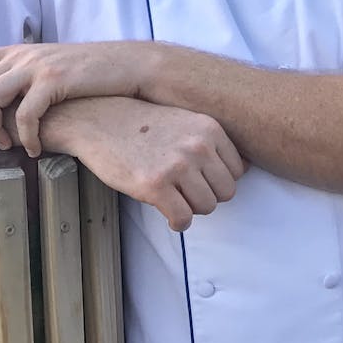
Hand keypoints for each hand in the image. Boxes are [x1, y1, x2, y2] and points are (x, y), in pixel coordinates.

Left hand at [0, 41, 151, 156]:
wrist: (129, 64)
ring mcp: (38, 67)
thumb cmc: (90, 75)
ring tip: (2, 147)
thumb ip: (24, 77)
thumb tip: (0, 103)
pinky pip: (26, 114)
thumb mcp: (51, 68)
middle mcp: (21, 56)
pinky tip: (37, 150)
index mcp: (16, 52)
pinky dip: (26, 137)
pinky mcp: (56, 81)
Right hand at [49, 97, 244, 231]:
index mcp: (210, 129)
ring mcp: (177, 166)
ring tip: (175, 200)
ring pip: (207, 207)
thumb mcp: (186, 120)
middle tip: (187, 193)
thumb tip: (243, 169)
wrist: (99, 119)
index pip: (238, 171)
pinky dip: (178, 222)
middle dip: (208, 196)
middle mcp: (198, 146)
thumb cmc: (143, 124)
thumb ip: (212, 142)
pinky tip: (167, 213)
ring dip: (192, 209)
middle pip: (226, 192)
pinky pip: (183, 218)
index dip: (219, 180)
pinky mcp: (154, 185)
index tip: (201, 180)